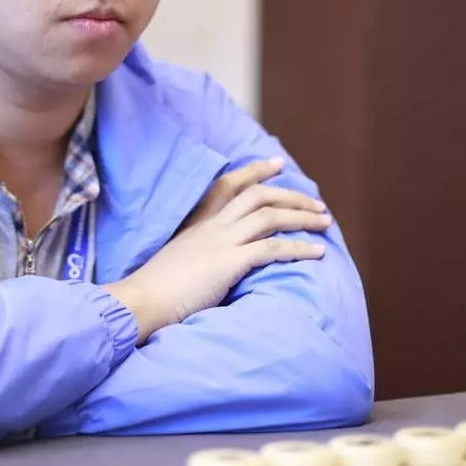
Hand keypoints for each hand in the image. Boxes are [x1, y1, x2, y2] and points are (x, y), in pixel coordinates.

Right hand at [104, 158, 330, 342]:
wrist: (140, 301)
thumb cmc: (154, 292)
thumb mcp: (177, 263)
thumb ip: (198, 256)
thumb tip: (213, 265)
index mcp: (196, 223)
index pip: (228, 185)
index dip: (255, 171)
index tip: (277, 164)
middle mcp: (210, 226)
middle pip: (257, 195)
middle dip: (291, 196)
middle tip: (316, 202)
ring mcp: (220, 241)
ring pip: (270, 216)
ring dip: (302, 217)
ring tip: (325, 223)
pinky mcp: (228, 262)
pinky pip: (272, 248)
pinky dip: (298, 247)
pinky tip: (317, 252)